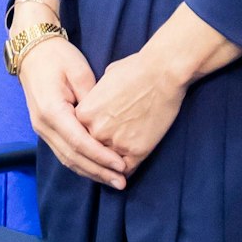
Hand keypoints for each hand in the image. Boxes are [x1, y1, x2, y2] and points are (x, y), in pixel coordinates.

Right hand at [16, 36, 127, 189]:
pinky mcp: (45, 129)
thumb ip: (92, 100)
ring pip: (66, 159)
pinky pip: (63, 152)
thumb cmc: (58, 57)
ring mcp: (41, 129)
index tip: (121, 165)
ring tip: (113, 180)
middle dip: (98, 171)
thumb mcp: (79, 72)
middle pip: (72, 157)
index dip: (101, 157)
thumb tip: (104, 123)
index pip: (79, 142)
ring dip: (90, 172)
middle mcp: (43, 125)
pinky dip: (81, 163)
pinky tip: (97, 169)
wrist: (33, 51)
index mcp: (52, 111)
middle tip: (121, 182)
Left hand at [73, 51, 188, 173]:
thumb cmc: (136, 69)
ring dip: (111, 166)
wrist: (163, 72)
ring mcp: (116, 143)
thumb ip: (96, 98)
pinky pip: (127, 170)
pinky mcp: (137, 151)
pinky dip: (126, 171)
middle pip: (90, 152)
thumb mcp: (104, 80)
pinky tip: (129, 166)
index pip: (78, 136)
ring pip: (108, 164)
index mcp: (84, 114)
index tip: (95, 142)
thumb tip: (99, 104)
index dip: (87, 139)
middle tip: (106, 157)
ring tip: (117, 166)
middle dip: (98, 154)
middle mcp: (95, 131)